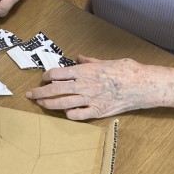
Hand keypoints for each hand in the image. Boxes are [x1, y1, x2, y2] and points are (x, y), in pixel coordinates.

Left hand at [26, 56, 151, 119]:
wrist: (143, 86)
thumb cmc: (128, 71)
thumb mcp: (107, 61)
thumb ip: (91, 62)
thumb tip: (80, 58)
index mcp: (86, 71)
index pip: (58, 74)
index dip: (47, 76)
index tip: (44, 78)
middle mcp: (85, 85)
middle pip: (55, 89)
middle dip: (40, 92)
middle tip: (30, 94)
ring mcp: (90, 100)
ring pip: (63, 103)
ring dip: (49, 104)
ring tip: (40, 104)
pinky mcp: (98, 112)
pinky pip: (78, 115)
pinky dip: (68, 114)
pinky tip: (64, 113)